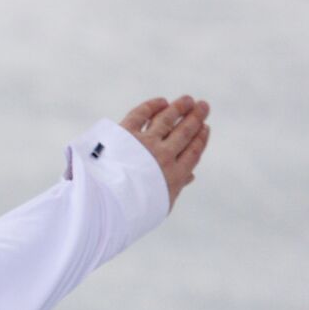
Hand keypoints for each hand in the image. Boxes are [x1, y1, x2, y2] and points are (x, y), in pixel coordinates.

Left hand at [118, 95, 210, 211]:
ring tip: (188, 100)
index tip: (205, 127)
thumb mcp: (160, 203)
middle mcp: (163, 157)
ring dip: (179, 108)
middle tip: (203, 106)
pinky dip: (152, 107)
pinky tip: (162, 102)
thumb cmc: (132, 209)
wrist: (105, 203)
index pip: (192, 152)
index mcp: (174, 176)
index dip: (200, 138)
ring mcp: (144, 144)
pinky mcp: (124, 134)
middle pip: (184, 133)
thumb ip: (175, 186)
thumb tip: (190, 176)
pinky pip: (141, 115)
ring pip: (166, 120)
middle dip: (195, 118)